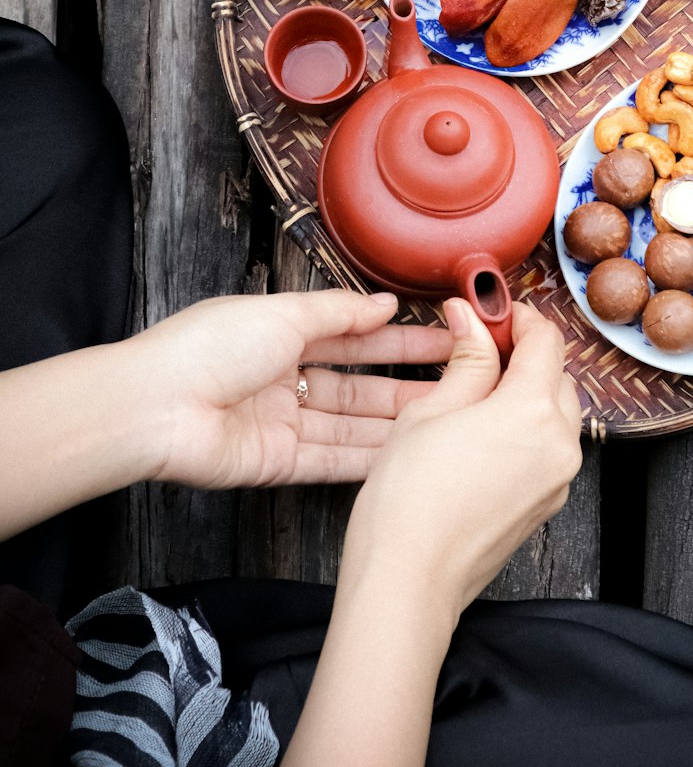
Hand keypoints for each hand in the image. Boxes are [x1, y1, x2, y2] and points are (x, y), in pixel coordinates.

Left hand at [126, 289, 452, 490]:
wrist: (156, 407)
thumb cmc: (207, 348)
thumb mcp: (283, 314)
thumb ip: (339, 313)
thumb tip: (383, 303)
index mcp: (281, 334)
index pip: (353, 336)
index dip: (398, 338)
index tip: (444, 337)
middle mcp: (284, 379)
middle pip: (358, 384)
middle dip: (407, 383)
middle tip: (462, 384)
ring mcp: (283, 423)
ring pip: (352, 424)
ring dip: (397, 422)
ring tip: (447, 420)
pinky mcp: (278, 463)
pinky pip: (332, 460)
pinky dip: (368, 457)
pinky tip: (406, 454)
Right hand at [341, 298, 582, 627]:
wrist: (408, 582)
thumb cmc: (408, 498)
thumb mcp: (430, 410)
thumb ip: (466, 359)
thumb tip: (472, 319)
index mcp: (534, 410)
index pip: (545, 340)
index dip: (516, 316)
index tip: (488, 309)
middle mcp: (560, 444)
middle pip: (557, 376)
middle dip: (523, 355)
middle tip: (476, 346)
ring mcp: (557, 480)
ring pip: (556, 414)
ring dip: (526, 393)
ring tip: (473, 392)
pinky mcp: (546, 505)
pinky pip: (547, 450)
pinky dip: (525, 431)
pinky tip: (481, 435)